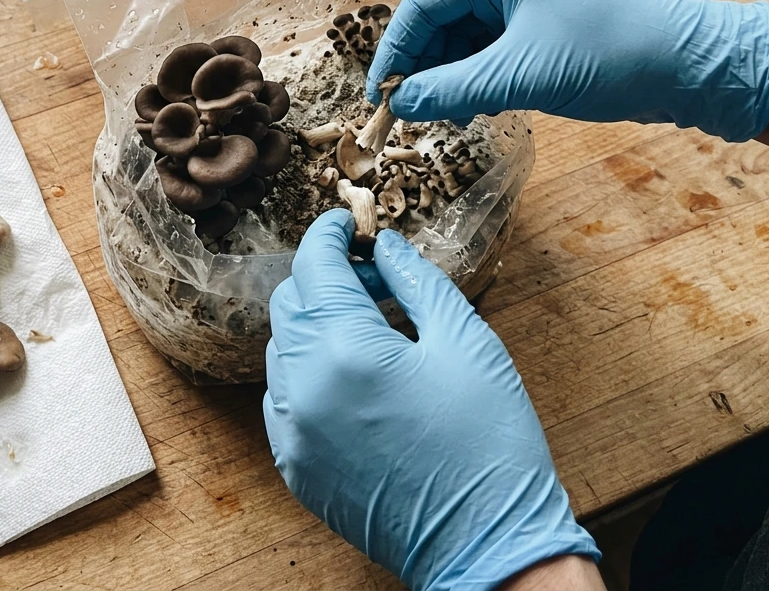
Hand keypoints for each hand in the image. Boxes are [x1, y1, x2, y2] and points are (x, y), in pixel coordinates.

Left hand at [264, 210, 598, 590]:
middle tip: (376, 281)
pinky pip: (280, 398)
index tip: (346, 224)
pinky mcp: (294, 466)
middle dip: (325, 278)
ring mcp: (291, 432)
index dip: (328, 235)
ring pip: (280, 349)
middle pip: (289, 303)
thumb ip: (417, 281)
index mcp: (346, 350)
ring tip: (371, 331)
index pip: (315, 266)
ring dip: (314, 324)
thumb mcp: (466, 343)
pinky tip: (353, 378)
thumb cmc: (488, 442)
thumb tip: (384, 246)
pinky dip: (306, 373)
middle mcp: (303, 388)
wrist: (488, 545)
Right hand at [367, 0, 768, 142]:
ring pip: (467, 37)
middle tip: (409, 110)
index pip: (425, 0)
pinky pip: (494, 49)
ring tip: (445, 113)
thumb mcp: (520, 76)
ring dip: (450, 75)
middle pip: (443, 18)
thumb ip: (451, 89)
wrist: (694, 67)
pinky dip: (479, 78)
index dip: (396, 48)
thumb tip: (400, 105)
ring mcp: (532, 0)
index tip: (379, 93)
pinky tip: (476, 106)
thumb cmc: (609, 55)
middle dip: (423, 64)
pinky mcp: (548, 27)